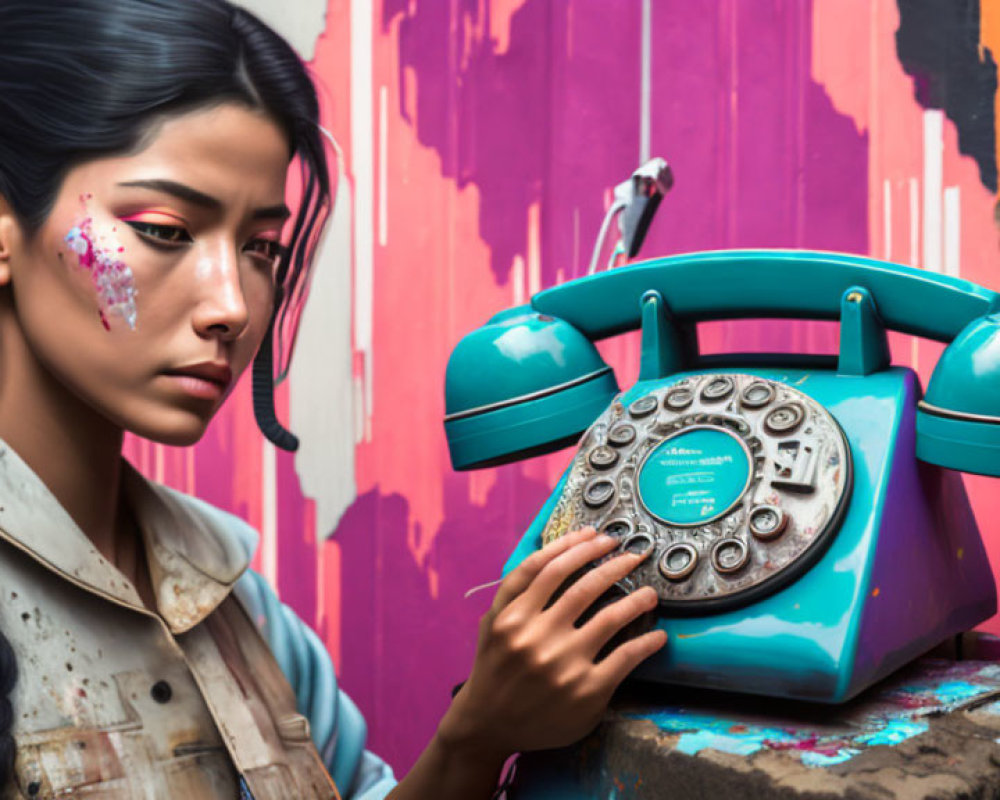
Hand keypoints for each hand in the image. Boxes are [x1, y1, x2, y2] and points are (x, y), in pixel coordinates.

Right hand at [438, 526, 667, 761]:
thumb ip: (515, 591)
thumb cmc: (494, 668)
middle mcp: (537, 637)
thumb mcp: (491, 624)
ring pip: (610, 616)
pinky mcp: (587, 691)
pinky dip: (645, 642)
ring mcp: (563, 664)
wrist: (488, 725)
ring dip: (637, 599)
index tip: (597, 536)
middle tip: (633, 556)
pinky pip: (625, 656)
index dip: (575, 545)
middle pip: (584, 586)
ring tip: (650, 593)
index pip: (548, 567)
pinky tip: (657, 636)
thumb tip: (553, 553)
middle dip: (614, 564)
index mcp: (512, 617)